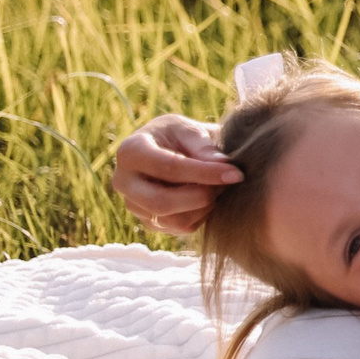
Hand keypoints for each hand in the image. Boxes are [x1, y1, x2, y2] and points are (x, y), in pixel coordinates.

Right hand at [111, 115, 238, 233]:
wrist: (169, 149)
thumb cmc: (180, 136)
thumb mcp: (190, 130)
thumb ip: (204, 146)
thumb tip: (224, 163)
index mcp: (131, 151)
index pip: (168, 168)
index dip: (204, 173)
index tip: (235, 174)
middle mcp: (124, 181)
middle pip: (161, 202)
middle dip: (200, 196)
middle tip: (227, 184)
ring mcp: (134, 205)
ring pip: (171, 220)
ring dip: (204, 206)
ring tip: (219, 187)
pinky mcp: (148, 221)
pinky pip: (179, 228)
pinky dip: (201, 216)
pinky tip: (208, 197)